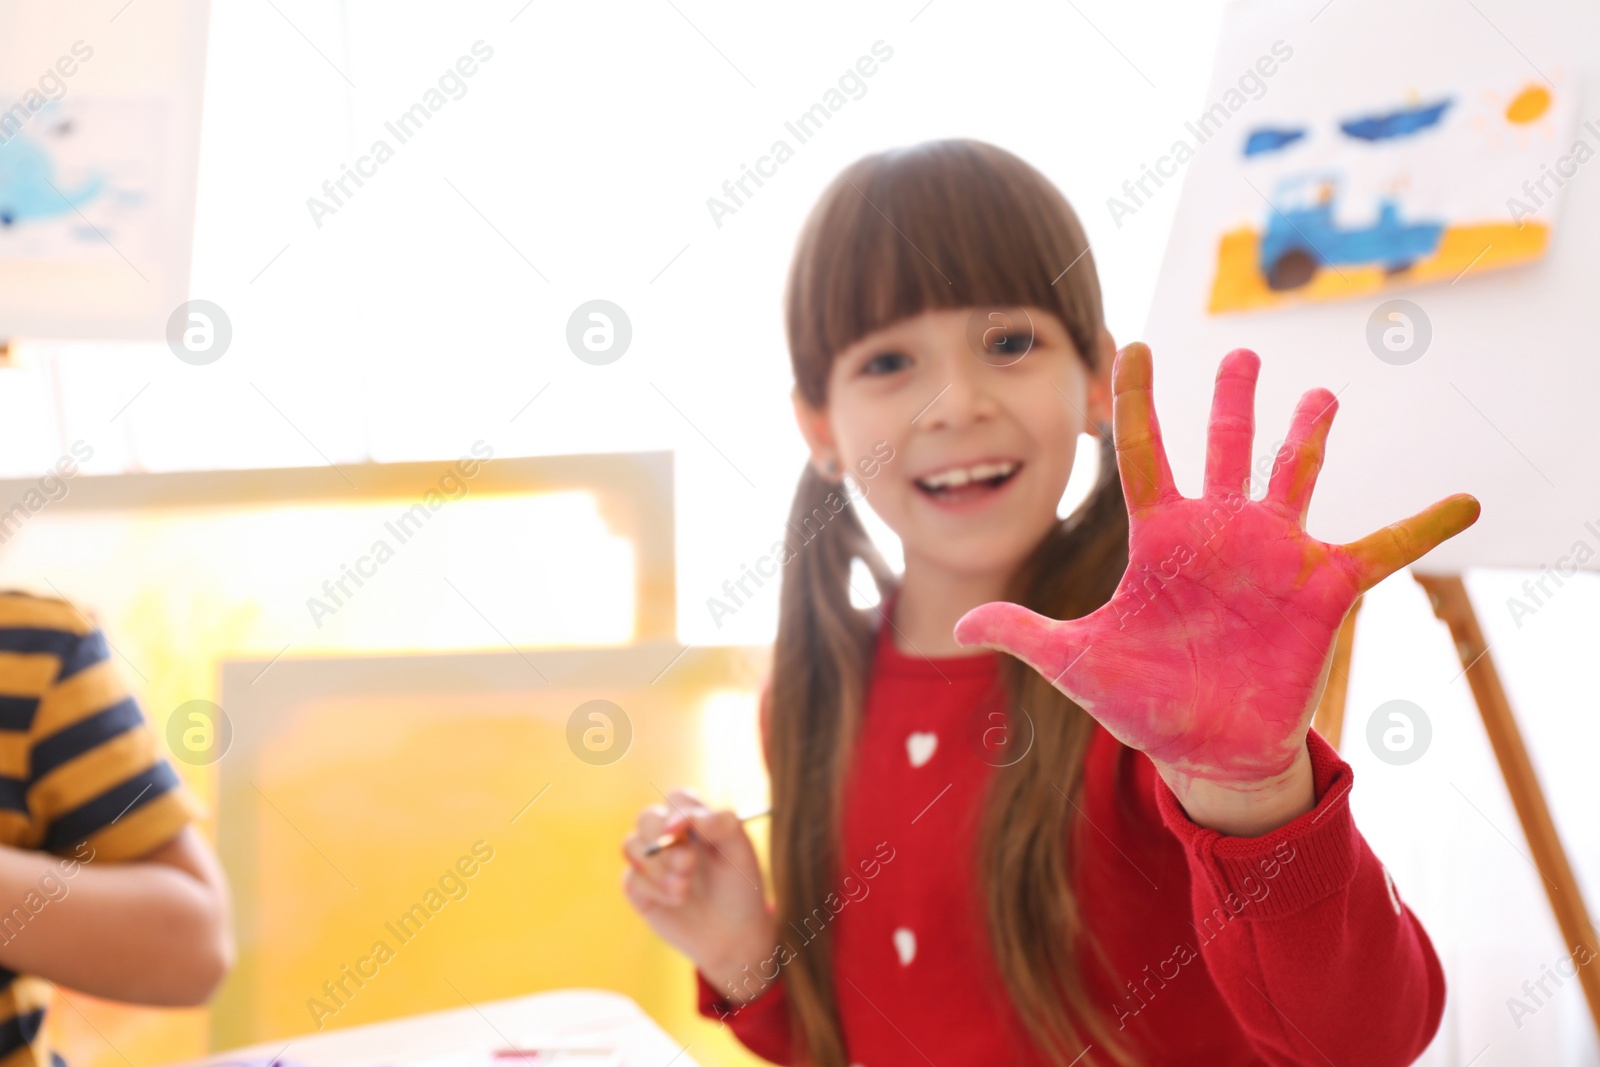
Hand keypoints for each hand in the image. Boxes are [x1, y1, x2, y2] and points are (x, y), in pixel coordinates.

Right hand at [621, 789, 776, 1004]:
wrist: (734, 934)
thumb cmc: (740, 886)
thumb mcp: (740, 850)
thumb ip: (719, 823)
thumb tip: (682, 819)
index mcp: (694, 820)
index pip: (676, 799)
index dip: (677, 811)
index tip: (682, 831)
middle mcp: (669, 836)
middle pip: (647, 818)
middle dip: (664, 843)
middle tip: (687, 866)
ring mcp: (651, 861)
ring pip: (631, 845)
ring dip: (657, 868)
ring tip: (683, 889)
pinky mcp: (639, 888)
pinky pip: (630, 878)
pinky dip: (652, 889)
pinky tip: (675, 901)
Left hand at [954, 343, 1478, 794]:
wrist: (1204, 748)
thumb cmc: (1141, 700)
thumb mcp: (1076, 663)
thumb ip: (1024, 632)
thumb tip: (960, 628)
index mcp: (1159, 537)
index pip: (1140, 450)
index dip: (1133, 397)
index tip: (1127, 342)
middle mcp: (1219, 533)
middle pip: (1226, 448)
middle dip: (1233, 399)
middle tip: (1242, 353)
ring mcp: (1275, 555)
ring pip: (1295, 475)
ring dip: (1309, 436)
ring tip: (1320, 393)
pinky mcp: (1323, 587)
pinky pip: (1384, 548)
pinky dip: (1425, 526)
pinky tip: (1466, 501)